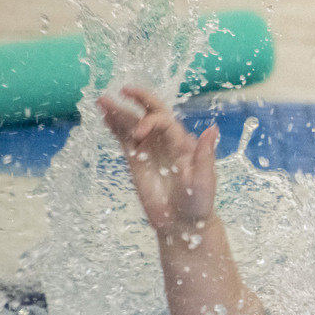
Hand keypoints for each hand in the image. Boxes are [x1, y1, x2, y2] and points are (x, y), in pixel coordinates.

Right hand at [97, 87, 218, 232]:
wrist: (183, 223)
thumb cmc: (198, 202)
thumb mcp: (204, 179)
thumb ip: (205, 154)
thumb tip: (213, 128)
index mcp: (183, 142)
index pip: (164, 121)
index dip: (150, 120)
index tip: (139, 132)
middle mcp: (166, 141)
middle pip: (151, 113)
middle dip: (139, 99)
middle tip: (124, 90)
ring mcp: (150, 150)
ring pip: (133, 125)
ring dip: (119, 112)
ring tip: (102, 100)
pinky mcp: (136, 161)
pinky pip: (124, 140)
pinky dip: (115, 127)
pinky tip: (104, 117)